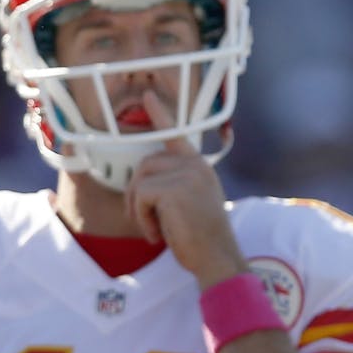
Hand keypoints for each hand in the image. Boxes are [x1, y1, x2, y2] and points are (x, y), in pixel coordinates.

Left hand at [124, 90, 248, 287]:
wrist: (216, 256)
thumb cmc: (201, 237)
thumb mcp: (191, 202)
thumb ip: (176, 184)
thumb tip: (144, 181)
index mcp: (199, 166)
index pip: (176, 135)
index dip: (160, 115)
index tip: (147, 96)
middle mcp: (195, 164)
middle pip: (145, 165)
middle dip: (136, 194)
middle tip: (147, 220)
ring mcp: (187, 174)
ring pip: (140, 182)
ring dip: (138, 209)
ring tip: (155, 228)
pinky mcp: (175, 189)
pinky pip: (140, 196)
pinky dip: (142, 219)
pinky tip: (157, 234)